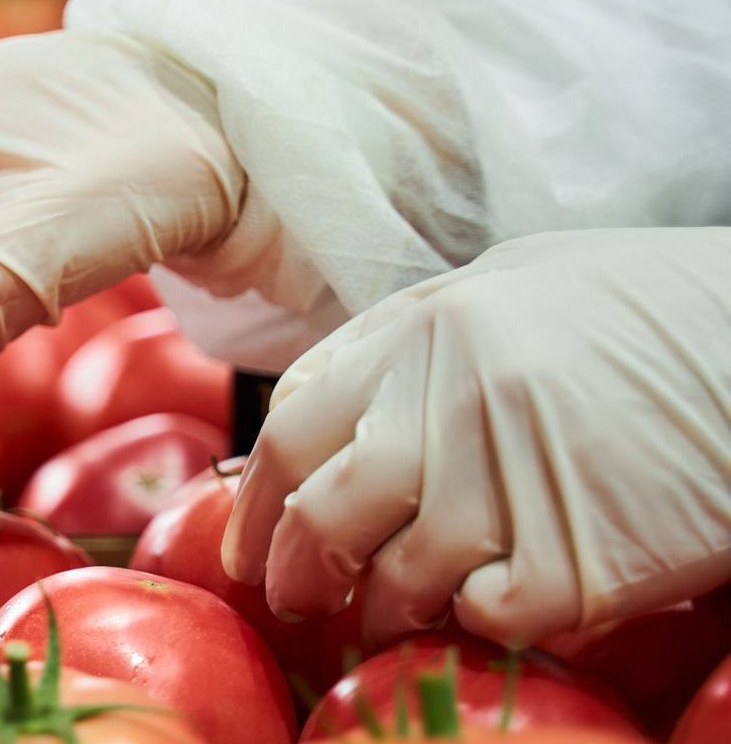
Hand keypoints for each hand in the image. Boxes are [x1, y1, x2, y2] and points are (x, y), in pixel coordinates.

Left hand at [223, 227, 730, 647]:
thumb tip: (338, 409)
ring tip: (394, 613)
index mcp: (424, 330)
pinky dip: (480, 620)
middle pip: (324, 516)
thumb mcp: (514, 286)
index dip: (259, 504)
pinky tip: (497, 599)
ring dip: (386, 610)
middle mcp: (449, 404)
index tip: (251, 544)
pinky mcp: (576, 559)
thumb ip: (418, 343)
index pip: (292, 430)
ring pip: (399, 580)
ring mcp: (510, 483)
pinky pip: (490, 616)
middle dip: (298, 573)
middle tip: (299, 600)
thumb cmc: (655, 308)